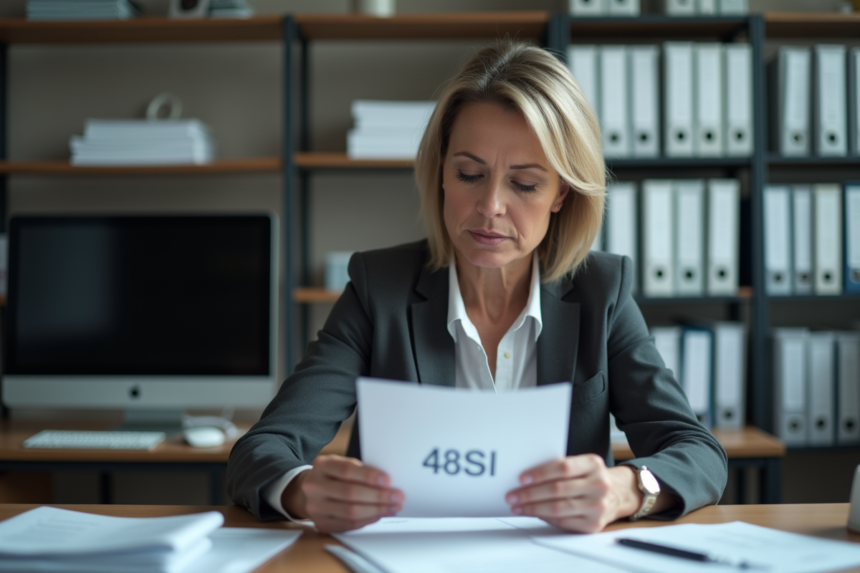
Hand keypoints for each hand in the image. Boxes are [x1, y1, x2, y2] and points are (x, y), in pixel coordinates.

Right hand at [282, 454, 403, 532]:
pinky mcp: (320, 523)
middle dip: (378, 496)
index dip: (369, 476)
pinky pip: (348, 525)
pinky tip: (379, 515)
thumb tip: (386, 483)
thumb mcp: (340, 463)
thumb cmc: (332, 475)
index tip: (388, 480)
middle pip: (350, 493)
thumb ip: (359, 469)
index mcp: (322, 465)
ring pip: (350, 512)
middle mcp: (314, 486)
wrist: (307, 490)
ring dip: (376, 510)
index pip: (347, 470)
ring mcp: (315, 507)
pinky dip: (367, 520)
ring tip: (392, 507)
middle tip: (397, 497)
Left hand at [505, 454, 640, 532]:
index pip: (563, 467)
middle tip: (513, 495)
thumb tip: (527, 477)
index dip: (540, 473)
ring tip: (518, 506)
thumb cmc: (591, 477)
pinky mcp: (594, 524)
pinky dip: (545, 518)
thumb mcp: (582, 465)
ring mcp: (598, 506)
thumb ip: (560, 467)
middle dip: (530, 493)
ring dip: (533, 508)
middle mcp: (598, 485)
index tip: (522, 478)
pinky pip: (564, 522)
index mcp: (593, 464)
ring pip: (558, 508)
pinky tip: (534, 513)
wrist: (618, 493)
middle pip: (557, 489)